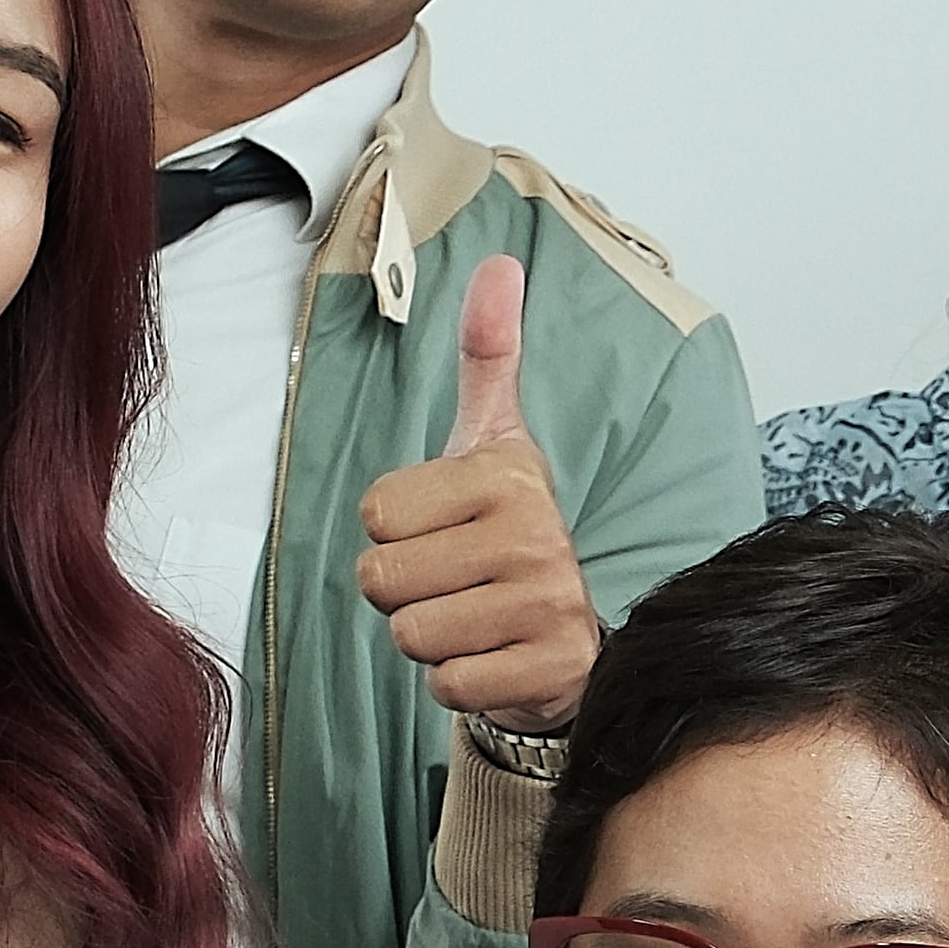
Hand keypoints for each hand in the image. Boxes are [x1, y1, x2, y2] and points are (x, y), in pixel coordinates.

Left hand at [353, 252, 598, 733]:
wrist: (572, 634)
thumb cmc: (510, 533)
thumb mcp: (494, 441)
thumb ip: (488, 356)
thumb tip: (499, 264)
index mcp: (508, 475)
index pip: (376, 513)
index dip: (394, 532)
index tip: (445, 531)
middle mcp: (536, 535)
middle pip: (383, 580)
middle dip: (406, 591)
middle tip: (456, 582)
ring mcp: (548, 606)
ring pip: (411, 634)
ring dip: (430, 637)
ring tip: (474, 616)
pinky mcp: (550, 670)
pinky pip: (447, 684)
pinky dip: (460, 680)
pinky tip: (494, 656)